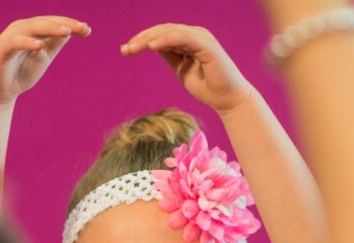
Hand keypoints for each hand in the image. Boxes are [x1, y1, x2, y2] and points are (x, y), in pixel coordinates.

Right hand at [0, 16, 89, 106]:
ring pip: (31, 28)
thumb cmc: (20, 73)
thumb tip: (69, 32)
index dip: (70, 24)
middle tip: (81, 28)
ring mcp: (10, 37)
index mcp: (32, 30)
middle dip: (64, 24)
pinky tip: (40, 45)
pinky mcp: (1, 49)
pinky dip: (27, 42)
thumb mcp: (43, 58)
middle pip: (45, 22)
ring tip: (66, 32)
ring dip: (49, 28)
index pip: (53, 23)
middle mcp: (21, 29)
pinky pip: (14, 43)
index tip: (87, 30)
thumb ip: (54, 44)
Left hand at [121, 24, 252, 113]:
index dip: (142, 40)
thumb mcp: (182, 70)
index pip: (162, 34)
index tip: (125, 50)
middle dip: (141, 38)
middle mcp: (195, 35)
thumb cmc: (208, 88)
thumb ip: (170, 56)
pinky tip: (151, 47)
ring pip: (170, 31)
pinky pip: (182, 37)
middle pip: (163, 30)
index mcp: (189, 40)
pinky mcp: (206, 45)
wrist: (228, 100)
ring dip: (149, 38)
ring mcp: (201, 38)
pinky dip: (166, 39)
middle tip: (125, 49)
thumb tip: (152, 46)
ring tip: (133, 48)